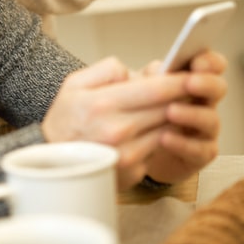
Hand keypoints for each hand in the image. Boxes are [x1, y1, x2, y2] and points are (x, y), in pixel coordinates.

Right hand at [41, 58, 201, 190]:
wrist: (51, 162)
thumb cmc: (65, 119)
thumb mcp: (75, 84)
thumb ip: (106, 69)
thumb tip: (134, 72)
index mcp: (104, 104)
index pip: (156, 89)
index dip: (179, 80)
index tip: (192, 74)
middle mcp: (117, 131)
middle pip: (168, 109)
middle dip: (184, 97)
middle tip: (191, 87)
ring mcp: (126, 156)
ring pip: (168, 130)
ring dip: (175, 118)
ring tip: (172, 107)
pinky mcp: (132, 173)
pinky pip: (157, 149)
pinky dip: (160, 138)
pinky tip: (152, 130)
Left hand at [143, 50, 227, 184]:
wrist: (136, 149)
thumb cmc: (137, 111)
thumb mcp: (130, 90)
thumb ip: (131, 76)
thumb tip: (128, 70)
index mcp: (191, 79)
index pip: (211, 64)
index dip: (209, 61)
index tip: (196, 61)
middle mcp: (204, 102)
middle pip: (219, 88)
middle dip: (207, 83)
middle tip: (189, 83)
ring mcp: (205, 129)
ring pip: (211, 119)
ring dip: (192, 114)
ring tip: (170, 111)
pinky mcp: (200, 154)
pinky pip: (200, 150)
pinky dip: (183, 144)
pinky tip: (165, 138)